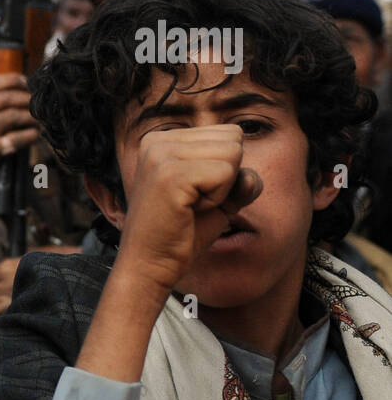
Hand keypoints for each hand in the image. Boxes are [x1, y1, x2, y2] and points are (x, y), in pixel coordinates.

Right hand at [0, 72, 38, 202]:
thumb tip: (27, 84)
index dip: (14, 81)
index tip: (29, 85)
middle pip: (4, 98)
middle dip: (27, 99)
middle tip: (39, 104)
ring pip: (11, 115)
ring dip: (31, 116)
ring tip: (39, 119)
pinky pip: (13, 138)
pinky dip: (29, 135)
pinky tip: (35, 134)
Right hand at [112, 125, 261, 296]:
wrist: (149, 265)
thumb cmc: (180, 234)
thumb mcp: (217, 200)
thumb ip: (240, 180)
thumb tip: (250, 176)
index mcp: (162, 140)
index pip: (227, 134)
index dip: (224, 170)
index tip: (193, 194)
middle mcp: (157, 141)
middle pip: (233, 138)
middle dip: (226, 176)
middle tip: (193, 203)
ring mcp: (160, 155)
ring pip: (233, 153)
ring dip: (222, 188)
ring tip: (191, 206)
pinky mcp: (170, 174)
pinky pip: (226, 173)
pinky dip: (217, 199)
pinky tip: (190, 211)